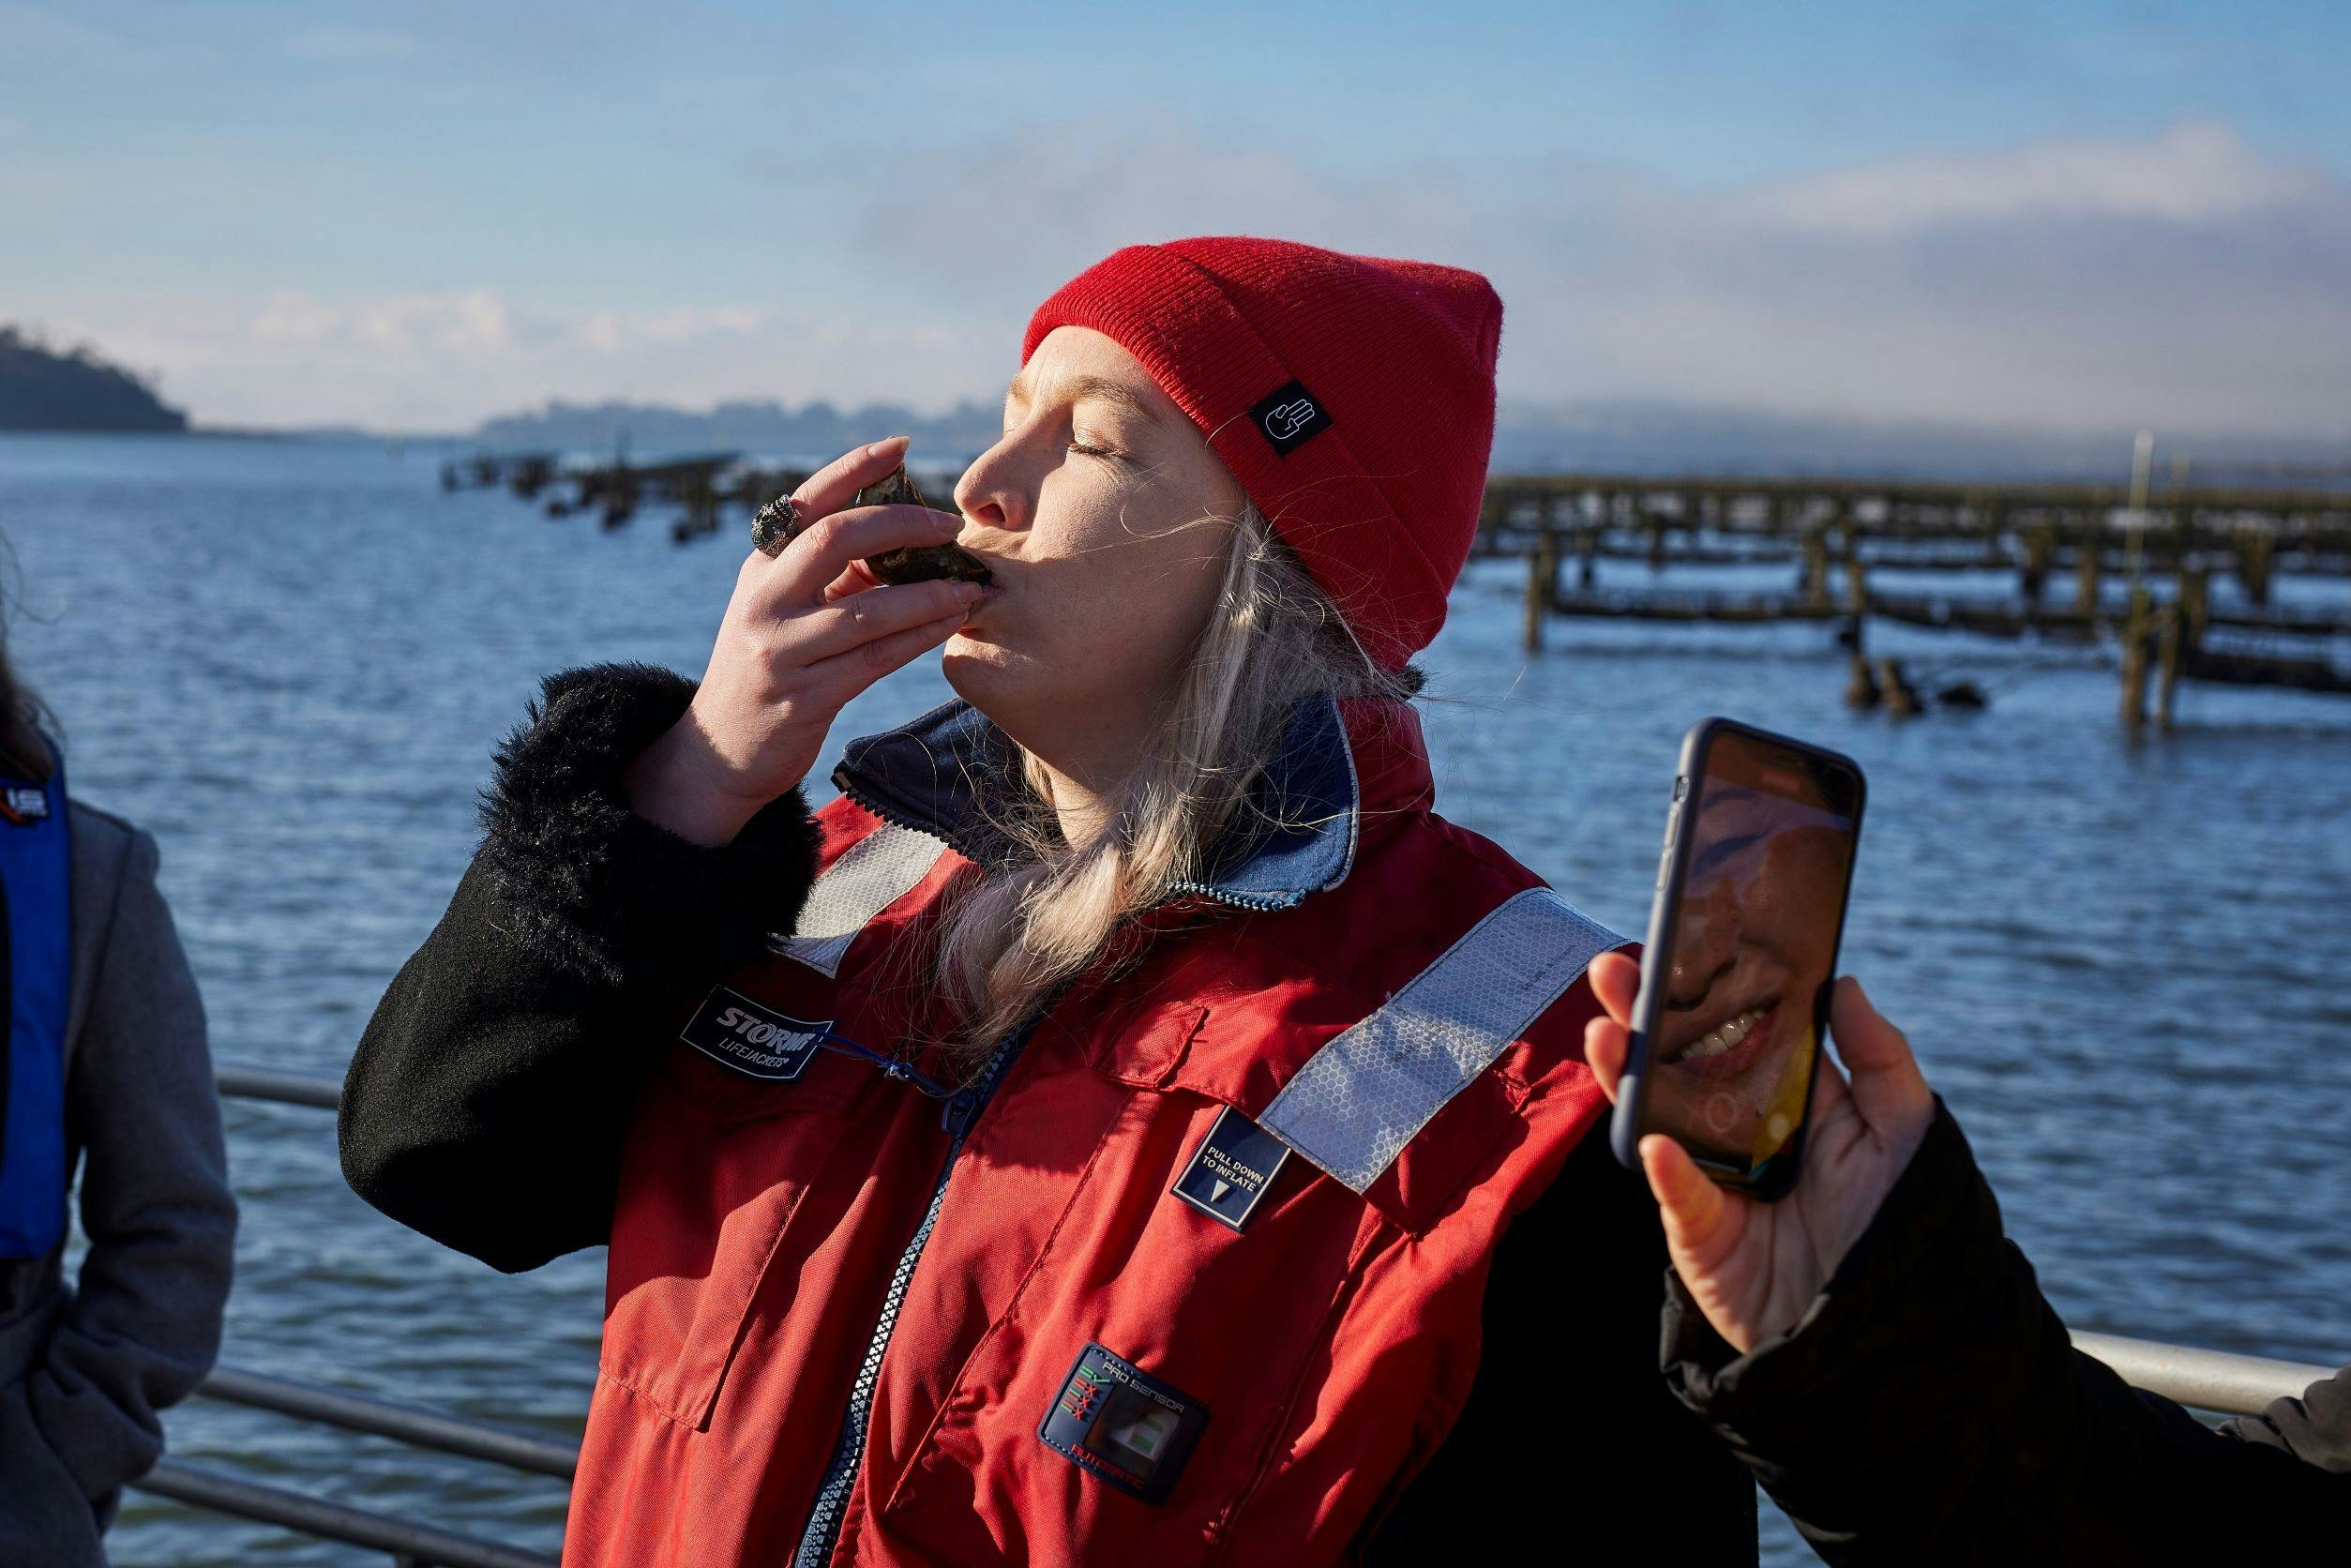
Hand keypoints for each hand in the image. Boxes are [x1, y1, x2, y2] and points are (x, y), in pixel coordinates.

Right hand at [623, 436, 984, 844]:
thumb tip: (904, 537)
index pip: (807, 502)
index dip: (854, 469)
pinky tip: (951, 623)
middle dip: (900, 524)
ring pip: (865, 609)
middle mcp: (763, 599)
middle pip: (832, 539)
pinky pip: (875, 659)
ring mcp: (780, 648)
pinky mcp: (804, 697)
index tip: (902, 447)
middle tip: (950, 527)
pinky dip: (919, 637)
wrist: (721, 749)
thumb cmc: (770, 665)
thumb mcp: (787, 608)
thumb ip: (835, 574)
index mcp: (760, 565)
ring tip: (969, 585)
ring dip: (927, 593)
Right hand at [1582, 953, 1934, 1353]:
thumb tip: (1844, 984)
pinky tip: (1655, 1139)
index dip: (1701, 990)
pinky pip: (1678, 1194)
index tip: (1671, 946)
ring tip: (1606, 1033)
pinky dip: (1665, 1169)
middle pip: (1681, 1063)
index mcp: (1785, 1099)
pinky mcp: (1699, 1231)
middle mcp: (1740, 1131)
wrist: (1889, 1327)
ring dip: (1628, 1076)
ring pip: (1659, 1117)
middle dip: (1643, 1018)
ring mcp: (1712, 1178)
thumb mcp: (1906, 1129)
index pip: (1733, 1032)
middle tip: (1611, 970)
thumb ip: (1880, 1057)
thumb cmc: (1900, 1221)